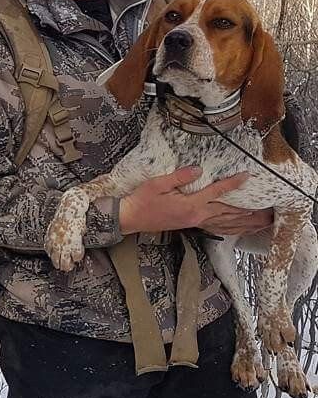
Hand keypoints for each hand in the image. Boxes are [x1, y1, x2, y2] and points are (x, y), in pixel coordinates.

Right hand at [119, 167, 261, 236]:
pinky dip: (230, 228)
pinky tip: (239, 227)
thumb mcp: (157, 184)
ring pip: (225, 223)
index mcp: (190, 205)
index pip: (216, 192)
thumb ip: (179, 177)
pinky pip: (216, 227)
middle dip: (248, 211)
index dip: (232, 183)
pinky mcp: (191, 225)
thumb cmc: (141, 200)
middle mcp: (196, 216)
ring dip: (244, 222)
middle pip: (228, 212)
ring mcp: (194, 222)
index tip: (246, 176)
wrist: (130, 218)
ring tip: (261, 221)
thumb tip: (198, 169)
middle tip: (267, 210)